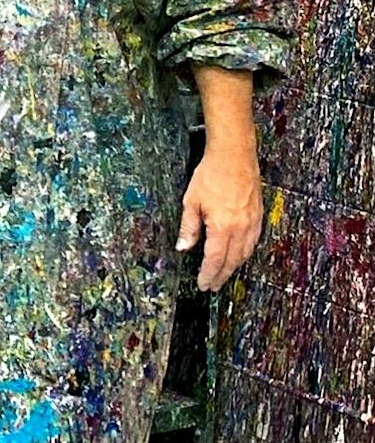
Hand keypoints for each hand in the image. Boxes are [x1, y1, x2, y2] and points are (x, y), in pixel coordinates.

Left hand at [178, 148, 262, 290]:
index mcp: (222, 227)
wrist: (235, 156)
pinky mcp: (259, 216)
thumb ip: (189, 227)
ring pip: (244, 253)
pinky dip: (245, 253)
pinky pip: (253, 242)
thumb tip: (184, 247)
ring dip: (233, 267)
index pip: (215, 259)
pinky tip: (238, 256)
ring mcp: (253, 223)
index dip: (209, 274)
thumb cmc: (211, 175)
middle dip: (221, 276)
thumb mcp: (191, 201)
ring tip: (223, 275)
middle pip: (231, 261)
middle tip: (212, 286)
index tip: (203, 285)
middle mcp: (241, 228)